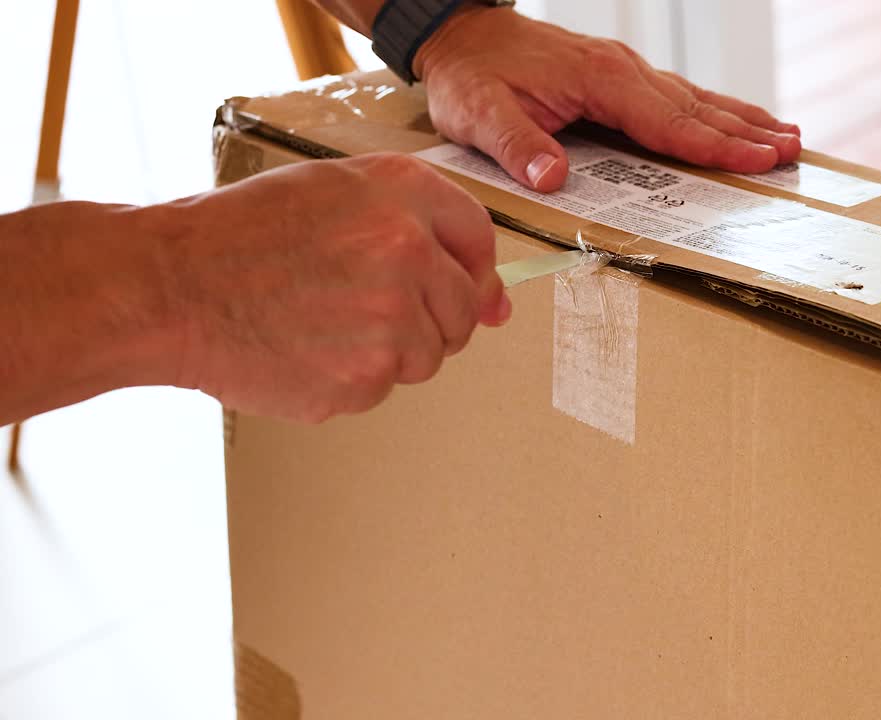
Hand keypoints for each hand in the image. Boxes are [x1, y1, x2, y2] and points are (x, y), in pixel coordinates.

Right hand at [155, 153, 507, 421]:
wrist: (171, 288)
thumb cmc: (243, 236)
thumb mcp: (334, 194)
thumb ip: (422, 229)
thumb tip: (498, 305)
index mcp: (403, 194)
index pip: (479, 239)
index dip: (469, 268)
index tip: (455, 283)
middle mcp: (408, 253)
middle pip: (464, 310)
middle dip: (428, 316)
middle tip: (363, 305)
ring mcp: (389, 322)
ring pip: (428, 356)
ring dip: (390, 350)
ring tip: (324, 320)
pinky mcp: (364, 380)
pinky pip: (384, 387)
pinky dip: (351, 377)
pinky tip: (306, 347)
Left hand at [415, 6, 801, 191]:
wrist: (461, 35)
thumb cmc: (472, 76)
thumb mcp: (480, 113)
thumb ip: (517, 145)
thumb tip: (552, 177)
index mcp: (599, 80)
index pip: (667, 121)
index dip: (713, 146)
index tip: (756, 162)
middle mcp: (622, 71)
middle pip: (696, 108)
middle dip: (746, 134)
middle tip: (791, 155)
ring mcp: (625, 71)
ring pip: (696, 99)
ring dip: (743, 120)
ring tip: (789, 138)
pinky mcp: (620, 77)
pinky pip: (679, 96)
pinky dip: (716, 110)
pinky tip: (739, 120)